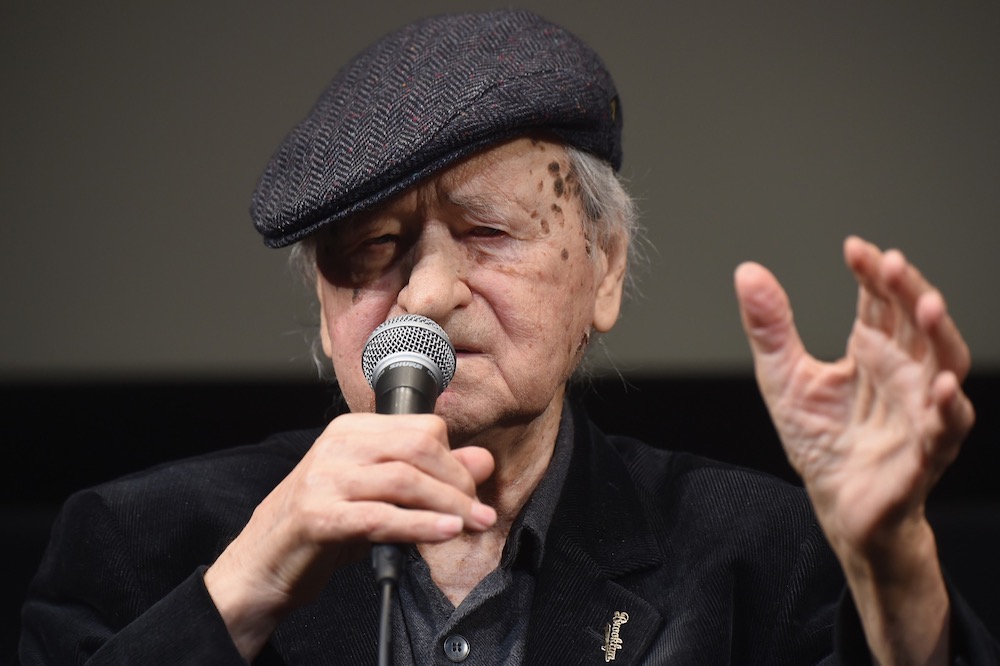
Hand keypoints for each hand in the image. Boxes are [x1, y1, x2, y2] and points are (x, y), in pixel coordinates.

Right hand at [204, 412, 495, 658]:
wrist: (264, 564)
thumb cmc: (324, 527)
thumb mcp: (383, 495)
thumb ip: (431, 475)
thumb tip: (482, 461)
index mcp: (351, 430)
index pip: (421, 427)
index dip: (455, 458)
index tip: (472, 489)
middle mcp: (336, 445)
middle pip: (418, 448)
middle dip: (457, 482)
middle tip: (479, 512)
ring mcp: (323, 478)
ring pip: (404, 480)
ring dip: (448, 505)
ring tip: (473, 525)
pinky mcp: (316, 516)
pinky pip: (380, 516)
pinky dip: (420, 525)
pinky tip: (445, 532)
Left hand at [734, 235, 974, 662]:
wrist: (837, 506)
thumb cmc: (821, 442)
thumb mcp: (783, 379)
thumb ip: (771, 328)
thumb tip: (748, 272)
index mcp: (874, 350)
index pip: (880, 302)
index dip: (872, 274)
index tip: (855, 248)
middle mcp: (905, 373)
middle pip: (916, 322)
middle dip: (908, 291)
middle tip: (891, 263)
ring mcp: (920, 410)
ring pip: (943, 364)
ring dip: (939, 335)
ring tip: (927, 306)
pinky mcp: (925, 452)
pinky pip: (946, 428)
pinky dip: (947, 407)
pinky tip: (940, 386)